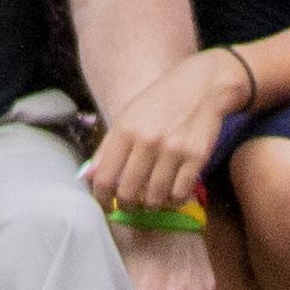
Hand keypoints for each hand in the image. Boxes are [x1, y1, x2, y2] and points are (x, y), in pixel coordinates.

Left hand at [84, 50, 239, 219]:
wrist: (203, 84)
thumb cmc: (162, 100)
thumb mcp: (129, 116)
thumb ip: (107, 147)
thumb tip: (86, 176)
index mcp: (124, 130)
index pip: (103, 177)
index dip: (102, 199)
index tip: (106, 205)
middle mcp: (146, 141)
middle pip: (128, 192)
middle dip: (127, 205)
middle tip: (131, 204)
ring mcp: (172, 150)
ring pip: (155, 198)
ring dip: (152, 205)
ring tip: (154, 199)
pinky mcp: (196, 157)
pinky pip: (180, 193)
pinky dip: (175, 200)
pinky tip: (174, 193)